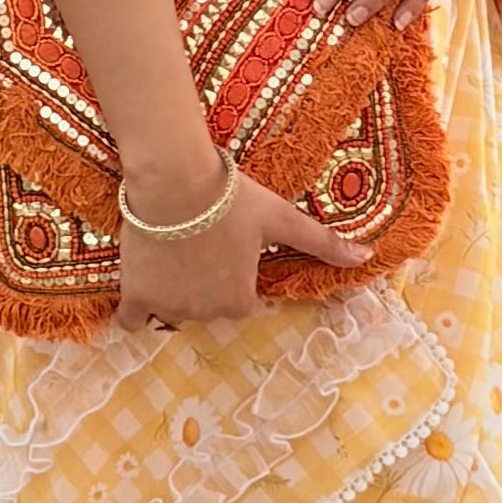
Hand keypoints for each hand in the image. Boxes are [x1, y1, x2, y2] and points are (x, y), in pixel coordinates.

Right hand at [115, 168, 367, 330]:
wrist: (175, 182)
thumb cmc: (233, 199)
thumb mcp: (281, 218)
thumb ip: (322, 242)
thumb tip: (367, 256)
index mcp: (240, 301)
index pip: (241, 300)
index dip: (236, 274)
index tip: (229, 250)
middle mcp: (207, 313)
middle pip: (207, 305)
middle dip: (206, 283)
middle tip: (201, 244)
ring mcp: (169, 307)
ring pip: (173, 310)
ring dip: (174, 291)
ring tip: (174, 251)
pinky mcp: (137, 295)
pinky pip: (134, 320)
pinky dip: (138, 312)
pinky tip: (142, 293)